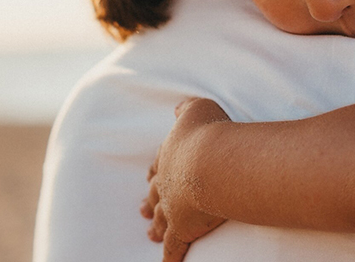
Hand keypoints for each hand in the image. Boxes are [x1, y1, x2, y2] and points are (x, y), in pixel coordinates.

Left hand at [141, 97, 230, 261]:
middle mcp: (167, 182)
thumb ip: (186, 108)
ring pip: (160, 220)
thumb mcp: (198, 108)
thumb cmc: (209, 132)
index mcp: (170, 155)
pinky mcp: (182, 229)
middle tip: (141, 209)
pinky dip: (170, 257)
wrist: (212, 161)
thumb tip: (178, 108)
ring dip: (155, 226)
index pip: (159, 165)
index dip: (156, 171)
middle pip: (155, 194)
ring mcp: (172, 207)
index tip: (150, 176)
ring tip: (149, 233)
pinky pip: (173, 247)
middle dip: (149, 201)